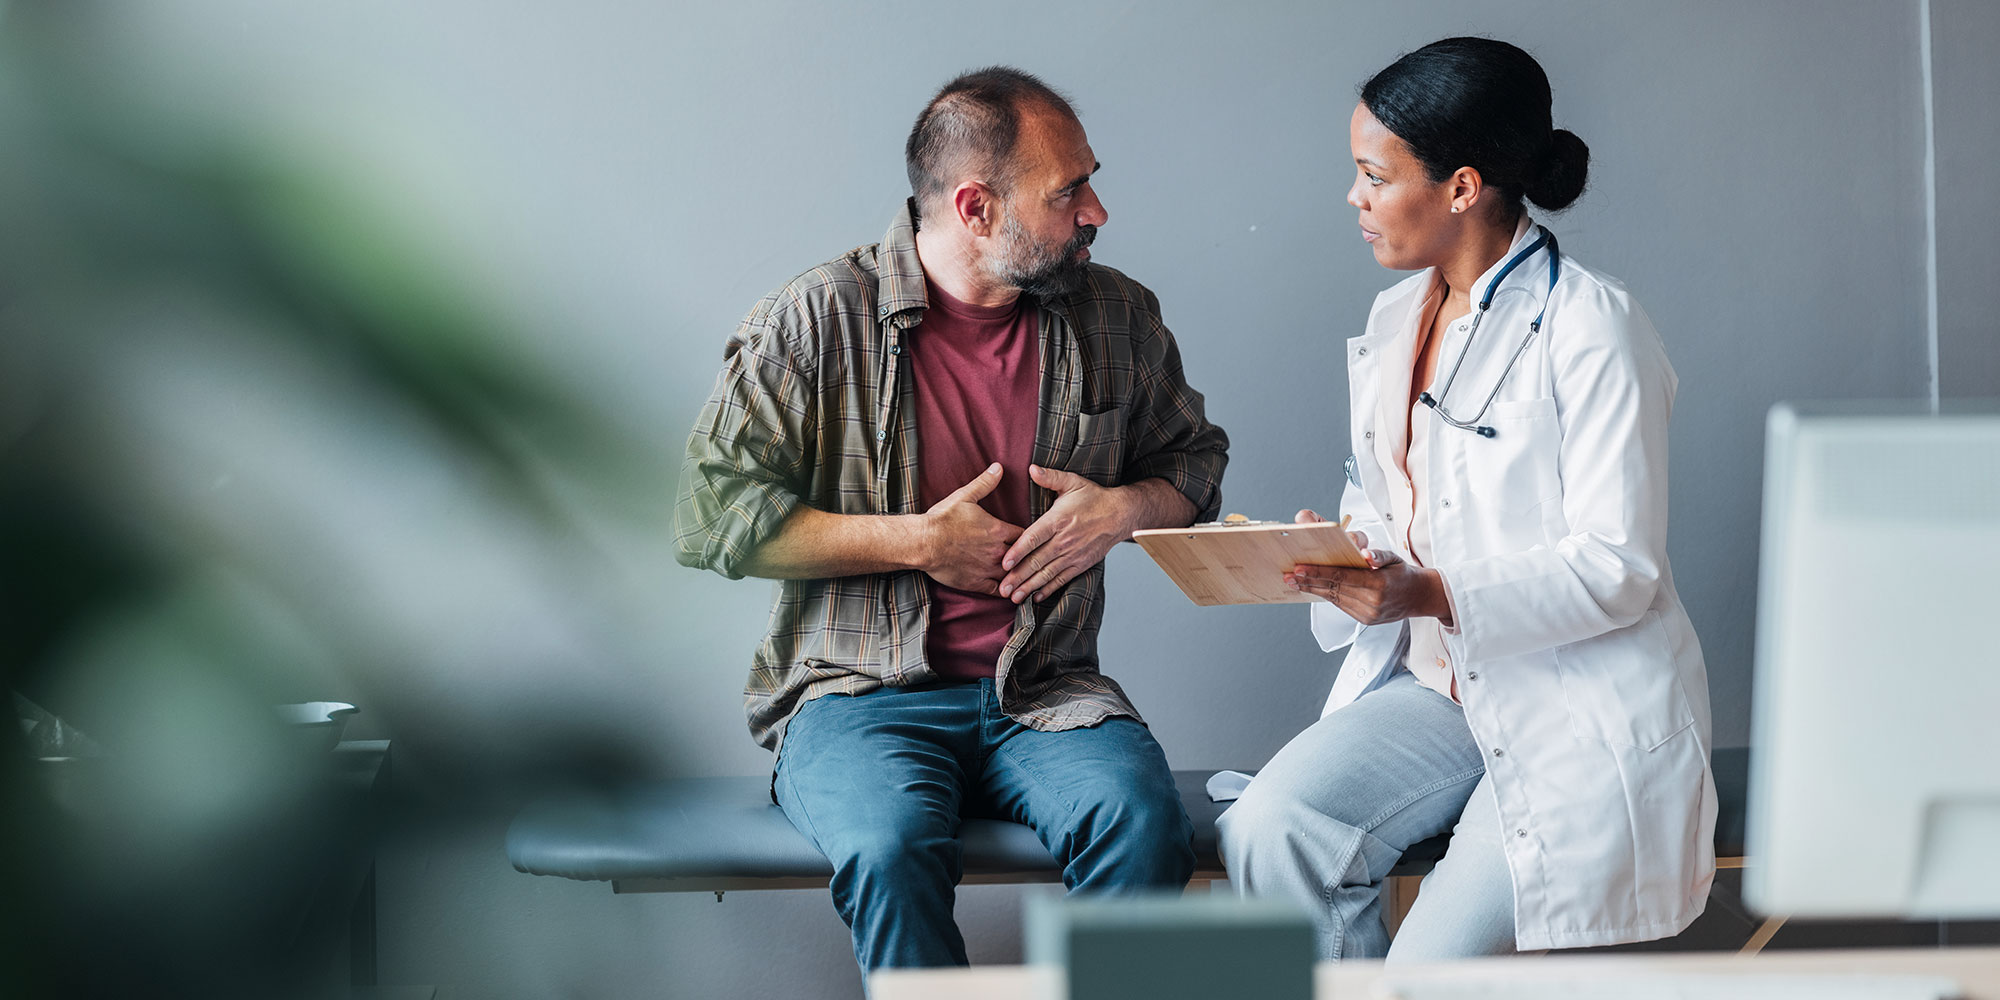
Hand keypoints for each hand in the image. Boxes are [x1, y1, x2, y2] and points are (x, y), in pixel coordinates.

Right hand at [920, 463, 1024, 594]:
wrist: (923, 543)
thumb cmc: (942, 519)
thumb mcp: (965, 496)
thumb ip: (985, 483)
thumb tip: (999, 467)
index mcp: (997, 530)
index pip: (1025, 534)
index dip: (1030, 535)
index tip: (1032, 536)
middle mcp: (997, 551)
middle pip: (1023, 556)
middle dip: (1028, 556)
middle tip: (1035, 557)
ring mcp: (987, 569)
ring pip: (1012, 575)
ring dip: (1019, 574)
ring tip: (1026, 575)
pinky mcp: (976, 583)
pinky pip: (997, 591)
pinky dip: (1005, 591)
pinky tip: (1009, 591)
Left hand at [998, 465, 1132, 603]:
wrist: (1121, 514)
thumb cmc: (1094, 497)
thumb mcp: (1072, 482)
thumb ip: (1050, 477)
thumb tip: (1032, 468)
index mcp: (1057, 520)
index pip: (1033, 538)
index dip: (1017, 552)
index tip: (1004, 563)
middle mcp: (1064, 540)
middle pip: (1037, 561)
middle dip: (1018, 577)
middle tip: (1002, 589)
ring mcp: (1073, 554)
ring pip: (1047, 574)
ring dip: (1029, 587)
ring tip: (1014, 598)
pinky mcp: (1081, 563)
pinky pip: (1062, 579)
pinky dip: (1049, 589)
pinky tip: (1036, 597)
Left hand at [1283, 510, 1451, 625]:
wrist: (1420, 597)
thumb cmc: (1403, 573)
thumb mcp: (1394, 558)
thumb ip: (1378, 555)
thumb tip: (1366, 555)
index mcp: (1379, 584)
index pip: (1342, 577)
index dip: (1318, 572)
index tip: (1299, 569)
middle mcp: (1372, 602)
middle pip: (1333, 589)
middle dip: (1309, 581)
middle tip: (1288, 575)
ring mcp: (1368, 614)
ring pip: (1334, 599)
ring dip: (1312, 590)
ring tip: (1294, 582)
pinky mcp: (1364, 620)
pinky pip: (1340, 605)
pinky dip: (1326, 595)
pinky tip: (1313, 588)